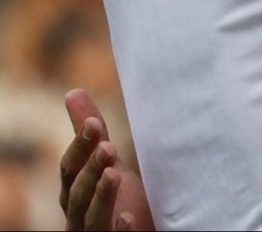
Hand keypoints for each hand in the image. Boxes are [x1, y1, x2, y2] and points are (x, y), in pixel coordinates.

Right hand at [61, 89, 153, 230]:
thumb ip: (93, 136)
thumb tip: (72, 92)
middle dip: (90, 169)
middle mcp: (79, 215)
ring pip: (92, 218)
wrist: (143, 228)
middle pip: (77, 193)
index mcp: (75, 192)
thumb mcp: (107, 163)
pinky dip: (118, 230)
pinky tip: (127, 219)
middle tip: (109, 146)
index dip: (79, 145)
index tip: (95, 122)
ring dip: (101, 196)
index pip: (69, 168)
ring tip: (114, 173)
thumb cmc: (121, 196)